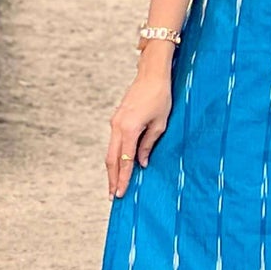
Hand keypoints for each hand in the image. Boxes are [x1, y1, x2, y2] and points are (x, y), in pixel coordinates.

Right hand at [105, 53, 172, 197]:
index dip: (124, 178)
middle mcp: (117, 126)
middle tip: (113, 195)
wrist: (152, 74)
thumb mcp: (160, 124)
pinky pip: (113, 141)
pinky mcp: (116, 118)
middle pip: (111, 159)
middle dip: (112, 178)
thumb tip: (141, 163)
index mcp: (129, 129)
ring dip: (112, 168)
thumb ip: (148, 145)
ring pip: (110, 151)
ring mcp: (115, 121)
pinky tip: (119, 164)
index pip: (125, 160)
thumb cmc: (160, 97)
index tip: (121, 193)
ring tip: (114, 184)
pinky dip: (115, 155)